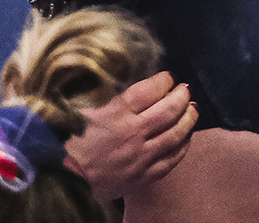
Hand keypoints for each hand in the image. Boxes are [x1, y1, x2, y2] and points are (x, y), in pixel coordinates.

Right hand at [63, 71, 196, 201]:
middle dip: (180, 96)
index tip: (167, 77)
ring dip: (188, 119)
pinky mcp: (145, 175)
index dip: (161, 82)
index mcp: (113, 115)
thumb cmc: (66, 144)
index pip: (146, 92)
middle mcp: (132, 134)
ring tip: (193, 108)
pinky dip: (183, 146)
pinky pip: (172, 159)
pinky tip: (186, 137)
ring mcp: (142, 156)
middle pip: (167, 111)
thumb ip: (100, 98)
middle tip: (185, 88)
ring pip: (175, 135)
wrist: (65, 180)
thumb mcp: (78, 112)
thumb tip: (117, 84)